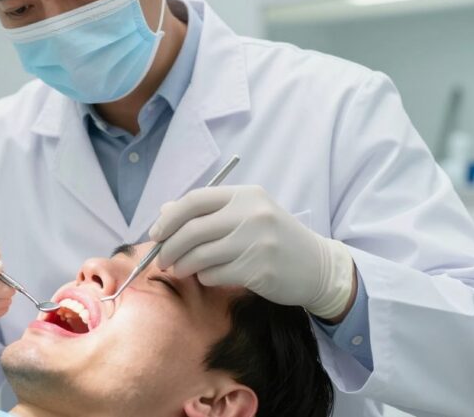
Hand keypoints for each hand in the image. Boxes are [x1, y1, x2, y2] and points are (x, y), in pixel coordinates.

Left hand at [149, 186, 355, 319]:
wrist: (317, 267)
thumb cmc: (275, 238)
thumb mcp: (247, 215)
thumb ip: (208, 211)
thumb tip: (164, 212)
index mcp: (245, 195)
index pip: (195, 200)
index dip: (169, 218)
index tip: (156, 234)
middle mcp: (251, 215)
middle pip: (192, 230)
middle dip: (169, 247)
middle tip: (161, 260)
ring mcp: (256, 242)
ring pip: (200, 255)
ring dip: (182, 265)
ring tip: (179, 269)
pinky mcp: (258, 270)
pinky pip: (215, 274)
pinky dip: (204, 277)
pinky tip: (208, 276)